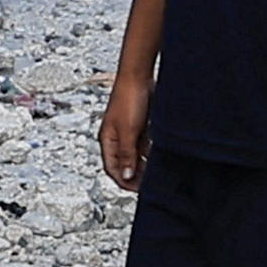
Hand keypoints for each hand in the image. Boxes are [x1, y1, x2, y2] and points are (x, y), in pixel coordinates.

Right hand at [99, 73, 150, 190]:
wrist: (139, 76)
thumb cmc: (129, 99)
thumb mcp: (128, 131)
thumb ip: (127, 155)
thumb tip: (126, 175)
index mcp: (107, 140)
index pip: (112, 168)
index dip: (123, 181)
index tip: (137, 190)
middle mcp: (116, 137)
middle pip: (123, 163)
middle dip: (134, 175)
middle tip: (148, 185)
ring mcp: (128, 131)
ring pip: (134, 155)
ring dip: (143, 165)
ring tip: (155, 174)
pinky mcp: (139, 125)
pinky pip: (143, 145)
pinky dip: (149, 153)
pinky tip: (159, 157)